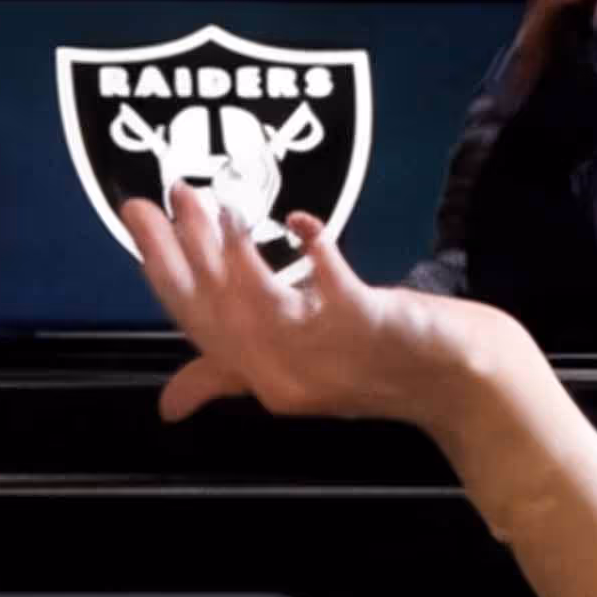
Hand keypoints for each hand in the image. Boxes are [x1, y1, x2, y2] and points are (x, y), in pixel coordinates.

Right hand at [119, 189, 518, 432]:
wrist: (458, 384)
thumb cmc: (376, 370)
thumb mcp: (296, 375)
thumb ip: (229, 377)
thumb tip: (167, 403)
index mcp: (262, 375)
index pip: (194, 321)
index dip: (161, 268)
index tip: (138, 216)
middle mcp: (284, 371)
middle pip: (217, 307)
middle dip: (180, 248)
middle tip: (159, 193)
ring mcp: (325, 351)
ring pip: (260, 298)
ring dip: (231, 250)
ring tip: (212, 200)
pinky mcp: (368, 325)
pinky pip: (334, 287)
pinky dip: (315, 253)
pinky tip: (300, 221)